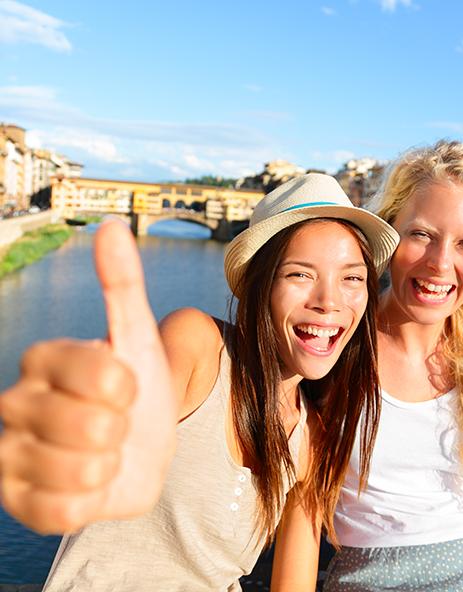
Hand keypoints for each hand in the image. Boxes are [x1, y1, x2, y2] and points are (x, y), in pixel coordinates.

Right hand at [0, 220, 177, 533]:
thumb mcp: (137, 337)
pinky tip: (88, 483)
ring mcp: (11, 454)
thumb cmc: (137, 391)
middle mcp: (16, 402)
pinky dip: (92, 499)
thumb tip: (113, 227)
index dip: (130, 389)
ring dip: (109, 466)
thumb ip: (121, 284)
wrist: (137, 448)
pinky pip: (64, 510)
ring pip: (81, 471)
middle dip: (122, 429)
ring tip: (102, 452)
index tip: (126, 388)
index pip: (105, 375)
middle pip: (94, 427)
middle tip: (114, 424)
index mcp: (43, 359)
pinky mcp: (17, 500)